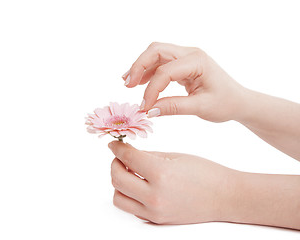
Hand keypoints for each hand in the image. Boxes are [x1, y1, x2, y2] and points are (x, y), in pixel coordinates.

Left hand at [108, 141, 236, 223]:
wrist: (224, 196)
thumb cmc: (205, 173)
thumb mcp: (175, 156)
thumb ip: (148, 156)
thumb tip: (128, 153)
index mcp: (161, 174)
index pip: (127, 158)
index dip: (117, 148)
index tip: (114, 144)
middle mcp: (154, 196)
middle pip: (117, 179)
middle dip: (115, 164)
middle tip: (120, 157)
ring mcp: (154, 212)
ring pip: (119, 198)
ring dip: (118, 183)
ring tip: (129, 173)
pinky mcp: (157, 220)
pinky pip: (132, 208)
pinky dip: (129, 196)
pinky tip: (139, 185)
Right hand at [123, 42, 247, 121]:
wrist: (238, 101)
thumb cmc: (225, 103)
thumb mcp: (201, 107)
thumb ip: (174, 107)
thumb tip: (148, 111)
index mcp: (197, 61)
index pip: (165, 71)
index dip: (151, 90)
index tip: (145, 107)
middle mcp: (190, 53)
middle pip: (156, 50)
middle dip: (139, 66)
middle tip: (127, 85)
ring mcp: (186, 56)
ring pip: (156, 53)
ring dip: (141, 66)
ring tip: (128, 83)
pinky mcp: (183, 63)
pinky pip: (161, 62)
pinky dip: (148, 71)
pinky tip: (140, 82)